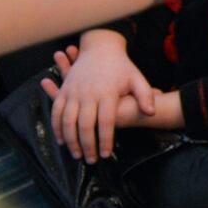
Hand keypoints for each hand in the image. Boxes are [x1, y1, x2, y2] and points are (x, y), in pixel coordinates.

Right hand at [40, 35, 154, 161]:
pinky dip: (57, 128)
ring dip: (70, 141)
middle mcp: (89, 93)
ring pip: (68, 121)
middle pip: (86, 125)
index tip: (106, 154)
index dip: (106, 139)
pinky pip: (56, 112)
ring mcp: (74, 91)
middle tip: (91, 160)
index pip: (107, 121)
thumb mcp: (136, 78)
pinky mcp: (65, 90)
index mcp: (107, 92)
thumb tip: (151, 112)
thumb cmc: (121, 66)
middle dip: (87, 145)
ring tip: (77, 154)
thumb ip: (145, 95)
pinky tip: (62, 140)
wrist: (101, 47)